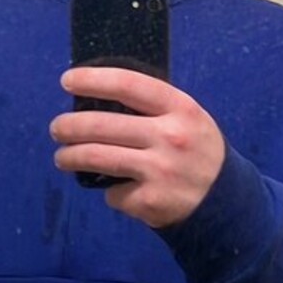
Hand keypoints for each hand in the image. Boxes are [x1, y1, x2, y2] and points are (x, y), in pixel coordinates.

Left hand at [52, 68, 224, 228]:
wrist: (225, 202)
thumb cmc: (197, 151)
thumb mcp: (188, 119)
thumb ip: (154, 107)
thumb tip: (98, 97)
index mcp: (181, 108)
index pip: (128, 85)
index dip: (92, 80)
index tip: (68, 80)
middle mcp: (170, 137)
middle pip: (101, 125)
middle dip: (69, 126)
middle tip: (57, 128)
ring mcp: (159, 171)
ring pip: (96, 158)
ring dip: (70, 157)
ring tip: (62, 158)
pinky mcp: (149, 201)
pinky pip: (114, 192)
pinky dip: (112, 192)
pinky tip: (120, 190)